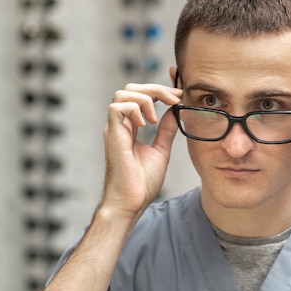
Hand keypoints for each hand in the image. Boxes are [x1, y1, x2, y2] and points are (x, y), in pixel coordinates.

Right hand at [101, 83, 181, 218]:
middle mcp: (120, 125)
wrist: (131, 202)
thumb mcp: (161, 150)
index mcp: (130, 128)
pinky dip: (134, 109)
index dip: (159, 89)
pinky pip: (117, 107)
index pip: (140, 96)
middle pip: (131, 89)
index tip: (178, 94)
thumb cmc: (141, 183)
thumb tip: (175, 112)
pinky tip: (145, 124)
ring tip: (156, 117)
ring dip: (145, 98)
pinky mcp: (112, 134)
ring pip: (123, 93)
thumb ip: (166, 130)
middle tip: (174, 99)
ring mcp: (115, 129)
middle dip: (155, 88)